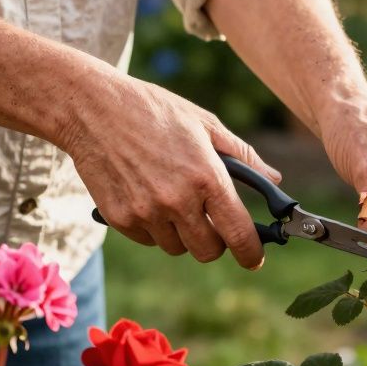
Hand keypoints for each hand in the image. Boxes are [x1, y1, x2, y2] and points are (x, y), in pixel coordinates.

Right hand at [62, 71, 279, 268]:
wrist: (92, 108)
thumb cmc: (153, 110)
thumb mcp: (204, 123)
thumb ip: (243, 156)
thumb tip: (274, 179)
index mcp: (206, 177)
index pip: (238, 234)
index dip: (251, 253)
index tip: (254, 257)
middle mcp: (177, 201)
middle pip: (208, 251)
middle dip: (215, 242)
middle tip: (210, 221)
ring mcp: (146, 213)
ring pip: (176, 248)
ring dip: (181, 233)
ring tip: (172, 198)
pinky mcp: (120, 219)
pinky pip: (148, 240)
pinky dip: (153, 227)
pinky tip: (147, 196)